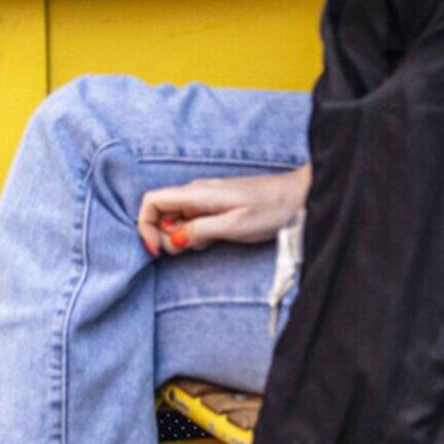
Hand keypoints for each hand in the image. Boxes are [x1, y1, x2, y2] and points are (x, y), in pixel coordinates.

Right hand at [138, 167, 308, 255]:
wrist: (298, 196)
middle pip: (161, 213)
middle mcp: (196, 193)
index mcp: (197, 194)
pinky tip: (218, 238)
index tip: (157, 251)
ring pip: (176, 219)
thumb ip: (200, 231)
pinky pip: (193, 221)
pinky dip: (196, 235)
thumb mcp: (235, 226)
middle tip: (192, 249)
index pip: (152, 201)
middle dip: (165, 237)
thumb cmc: (271, 210)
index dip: (145, 226)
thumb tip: (170, 241)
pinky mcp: (216, 206)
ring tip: (211, 242)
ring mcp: (206, 198)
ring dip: (183, 238)